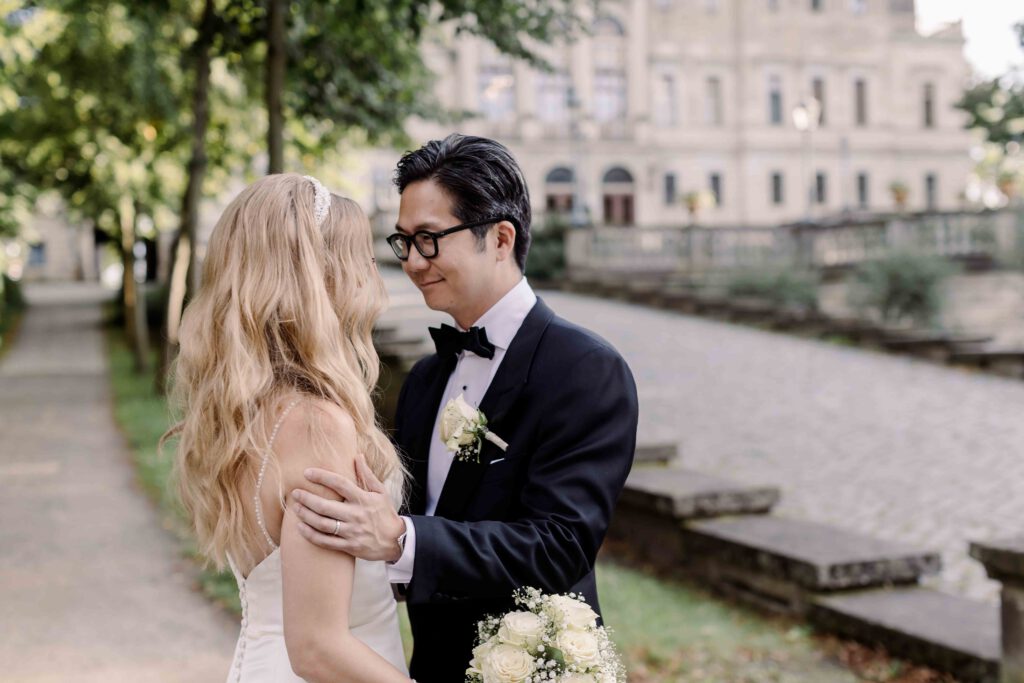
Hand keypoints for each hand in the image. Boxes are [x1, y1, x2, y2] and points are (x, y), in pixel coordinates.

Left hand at [291, 453, 405, 561]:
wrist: (397, 541)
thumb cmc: (386, 513)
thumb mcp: (380, 492)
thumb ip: (367, 475)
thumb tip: (357, 455)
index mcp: (363, 499)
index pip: (340, 484)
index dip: (322, 477)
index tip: (307, 472)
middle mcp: (356, 515)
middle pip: (325, 506)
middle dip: (307, 499)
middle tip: (295, 493)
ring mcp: (352, 532)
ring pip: (322, 524)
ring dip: (306, 516)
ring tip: (295, 509)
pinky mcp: (349, 547)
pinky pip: (325, 542)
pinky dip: (310, 535)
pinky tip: (301, 528)